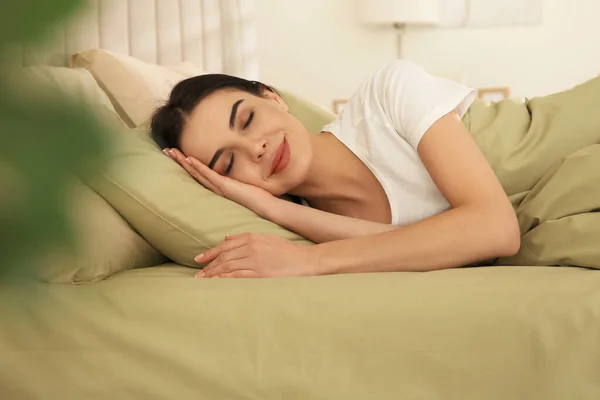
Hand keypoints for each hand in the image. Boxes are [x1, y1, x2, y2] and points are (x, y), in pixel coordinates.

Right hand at [164, 148, 275, 218]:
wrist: (266, 207)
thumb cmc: (258, 196)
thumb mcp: (245, 183)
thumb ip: (238, 179)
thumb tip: (237, 171)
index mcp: (219, 186)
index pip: (199, 174)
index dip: (187, 164)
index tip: (176, 153)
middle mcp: (216, 188)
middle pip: (193, 172)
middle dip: (179, 161)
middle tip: (166, 150)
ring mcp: (219, 187)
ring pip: (197, 173)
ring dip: (184, 162)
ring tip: (171, 152)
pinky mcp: (225, 186)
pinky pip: (208, 175)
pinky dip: (198, 167)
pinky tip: (189, 159)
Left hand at [194, 233, 319, 277]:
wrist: (306, 261)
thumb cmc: (289, 251)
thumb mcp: (267, 238)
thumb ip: (246, 237)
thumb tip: (227, 237)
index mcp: (252, 238)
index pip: (225, 246)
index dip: (210, 253)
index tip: (199, 259)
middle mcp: (251, 248)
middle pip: (223, 257)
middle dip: (208, 266)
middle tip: (197, 274)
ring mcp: (255, 261)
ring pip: (227, 267)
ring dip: (212, 274)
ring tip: (202, 280)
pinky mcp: (260, 274)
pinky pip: (237, 277)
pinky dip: (223, 280)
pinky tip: (215, 284)